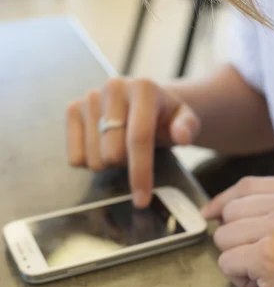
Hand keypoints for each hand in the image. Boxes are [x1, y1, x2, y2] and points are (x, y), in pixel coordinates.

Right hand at [66, 78, 200, 206]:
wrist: (143, 101)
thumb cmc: (164, 116)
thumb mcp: (185, 119)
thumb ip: (188, 126)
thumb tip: (182, 135)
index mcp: (143, 88)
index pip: (139, 137)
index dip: (140, 171)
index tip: (142, 199)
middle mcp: (114, 87)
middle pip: (113, 153)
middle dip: (126, 164)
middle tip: (136, 153)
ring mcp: (90, 97)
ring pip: (93, 158)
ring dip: (109, 163)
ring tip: (121, 145)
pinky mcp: (73, 109)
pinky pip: (75, 157)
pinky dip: (90, 160)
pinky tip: (103, 145)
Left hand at [201, 176, 273, 286]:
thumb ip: (270, 205)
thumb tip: (215, 209)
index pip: (246, 185)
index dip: (223, 200)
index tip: (208, 212)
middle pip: (232, 211)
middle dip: (236, 238)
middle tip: (262, 258)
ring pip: (224, 236)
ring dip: (238, 259)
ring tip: (266, 270)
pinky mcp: (268, 254)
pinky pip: (227, 262)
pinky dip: (238, 278)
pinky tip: (264, 284)